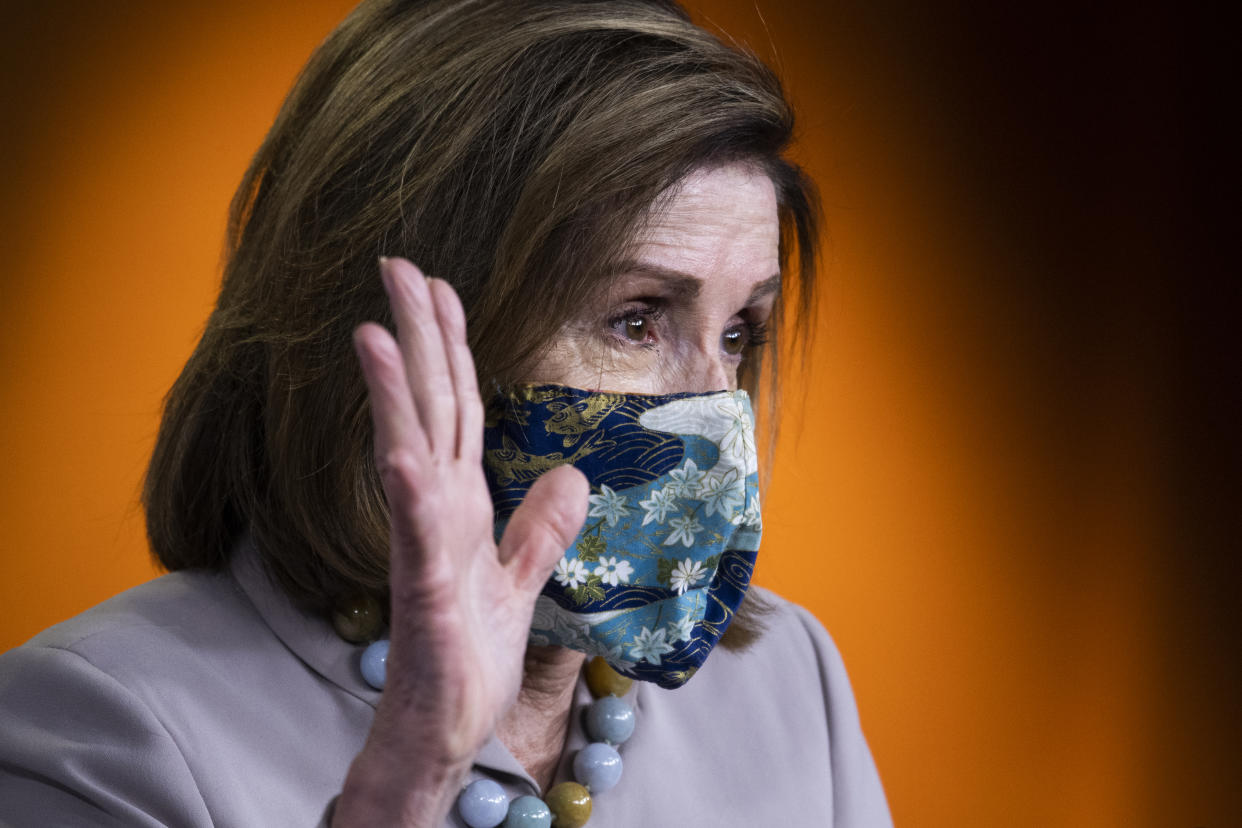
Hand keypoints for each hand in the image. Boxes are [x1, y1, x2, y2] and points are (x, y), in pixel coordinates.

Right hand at [334, 257, 587, 825]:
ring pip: (411, 452)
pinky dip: (408, 487)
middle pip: (429, 407)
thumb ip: (544, 526)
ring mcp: (426, 545)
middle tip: (396, 265)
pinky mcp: (424, 590)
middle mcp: (438, 509)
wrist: (449, 728)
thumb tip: (574, 473)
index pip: (456, 406)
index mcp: (463, 501)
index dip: (448, 345)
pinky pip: (416, 532)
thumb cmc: (472, 656)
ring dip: (394, 392)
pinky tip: (398, 449)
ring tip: (375, 328)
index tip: (438, 285)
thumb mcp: (525, 579)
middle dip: (415, 336)